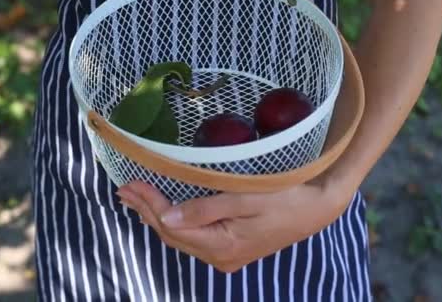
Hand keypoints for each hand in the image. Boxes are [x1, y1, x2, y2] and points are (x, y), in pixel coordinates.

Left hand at [116, 172, 358, 272]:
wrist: (318, 208)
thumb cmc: (287, 197)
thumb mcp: (246, 198)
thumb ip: (205, 209)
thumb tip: (167, 218)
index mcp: (222, 245)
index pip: (174, 225)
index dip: (150, 204)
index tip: (130, 184)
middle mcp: (220, 257)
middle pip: (173, 234)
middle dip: (146, 211)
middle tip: (123, 190)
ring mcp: (226, 257)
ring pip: (181, 238)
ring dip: (156, 218)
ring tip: (134, 200)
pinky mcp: (232, 250)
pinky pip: (194, 239)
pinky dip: (174, 224)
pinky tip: (163, 215)